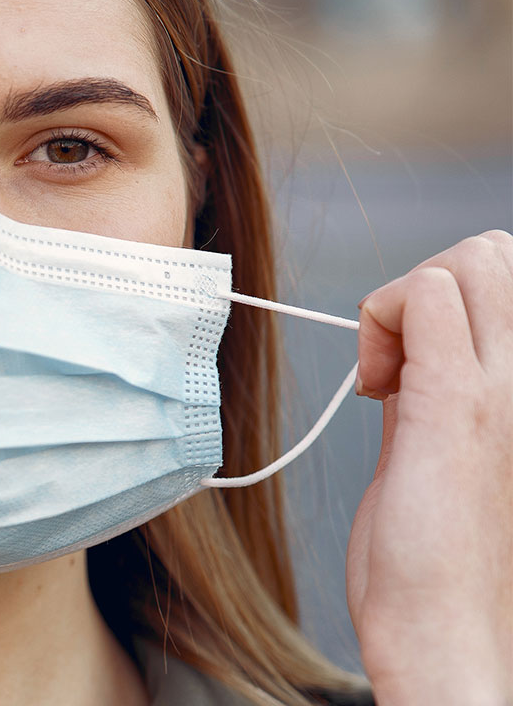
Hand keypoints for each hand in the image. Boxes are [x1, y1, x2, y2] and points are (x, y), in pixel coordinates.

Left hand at [348, 231, 512, 701]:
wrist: (444, 624)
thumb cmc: (441, 554)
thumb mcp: (445, 444)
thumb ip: (437, 384)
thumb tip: (408, 338)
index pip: (502, 270)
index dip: (441, 300)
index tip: (406, 367)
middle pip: (488, 253)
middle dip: (422, 288)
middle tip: (393, 366)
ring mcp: (507, 385)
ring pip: (461, 261)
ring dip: (398, 305)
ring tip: (387, 380)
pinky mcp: (461, 402)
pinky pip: (427, 296)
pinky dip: (380, 319)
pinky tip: (377, 387)